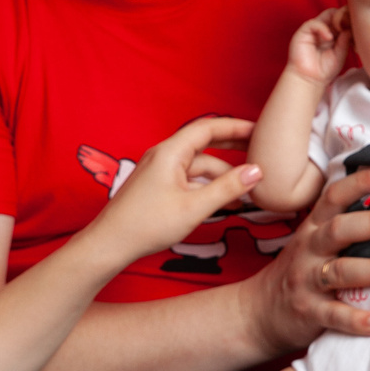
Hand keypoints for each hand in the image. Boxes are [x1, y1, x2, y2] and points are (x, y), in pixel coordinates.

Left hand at [91, 118, 261, 259]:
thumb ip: (227, 188)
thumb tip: (256, 171)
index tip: (259, 130)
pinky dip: (207, 186)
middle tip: (259, 150)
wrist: (110, 244)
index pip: (208, 127)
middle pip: (204, 143)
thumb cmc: (146, 225)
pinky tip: (223, 202)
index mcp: (170, 152)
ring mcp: (160, 171)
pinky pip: (189, 179)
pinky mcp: (158, 186)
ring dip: (222, 175)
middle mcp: (164, 156)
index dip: (236, 127)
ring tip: (246, 190)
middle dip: (232, 147)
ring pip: (198, 166)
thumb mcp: (194, 207)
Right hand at [251, 162, 369, 353]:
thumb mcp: (314, 241)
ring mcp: (307, 280)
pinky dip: (356, 320)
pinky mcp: (308, 312)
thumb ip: (345, 227)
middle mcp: (309, 249)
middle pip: (339, 230)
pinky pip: (333, 315)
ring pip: (340, 271)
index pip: (334, 197)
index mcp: (314, 227)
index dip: (359, 182)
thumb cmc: (301, 271)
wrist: (259, 311)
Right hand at [286, 8, 352, 85]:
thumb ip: (345, 41)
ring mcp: (313, 30)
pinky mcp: (303, 33)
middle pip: (335, 14)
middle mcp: (323, 30)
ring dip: (336, 21)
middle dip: (344, 18)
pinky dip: (323, 28)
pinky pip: (314, 23)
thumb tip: (351, 28)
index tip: (357, 26)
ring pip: (326, 14)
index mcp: (333, 34)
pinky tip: (329, 38)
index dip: (349, 20)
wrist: (310, 80)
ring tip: (340, 32)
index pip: (342, 19)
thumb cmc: (324, 70)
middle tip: (350, 25)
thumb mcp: (341, 54)